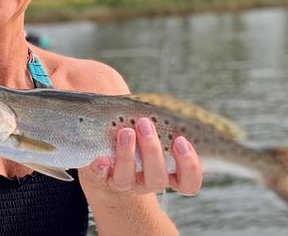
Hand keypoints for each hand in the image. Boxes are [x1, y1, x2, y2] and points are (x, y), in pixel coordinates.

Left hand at [79, 117, 201, 195]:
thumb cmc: (137, 141)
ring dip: (127, 155)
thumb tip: (162, 104)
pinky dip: (99, 168)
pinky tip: (101, 158)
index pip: (188, 183)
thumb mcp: (152, 134)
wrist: (105, 161)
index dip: (189, 167)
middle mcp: (146, 182)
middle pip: (157, 178)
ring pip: (127, 178)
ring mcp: (123, 183)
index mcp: (166, 174)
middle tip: (145, 124)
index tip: (181, 141)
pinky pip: (99, 177)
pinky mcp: (100, 179)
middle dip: (152, 150)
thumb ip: (161, 124)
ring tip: (125, 132)